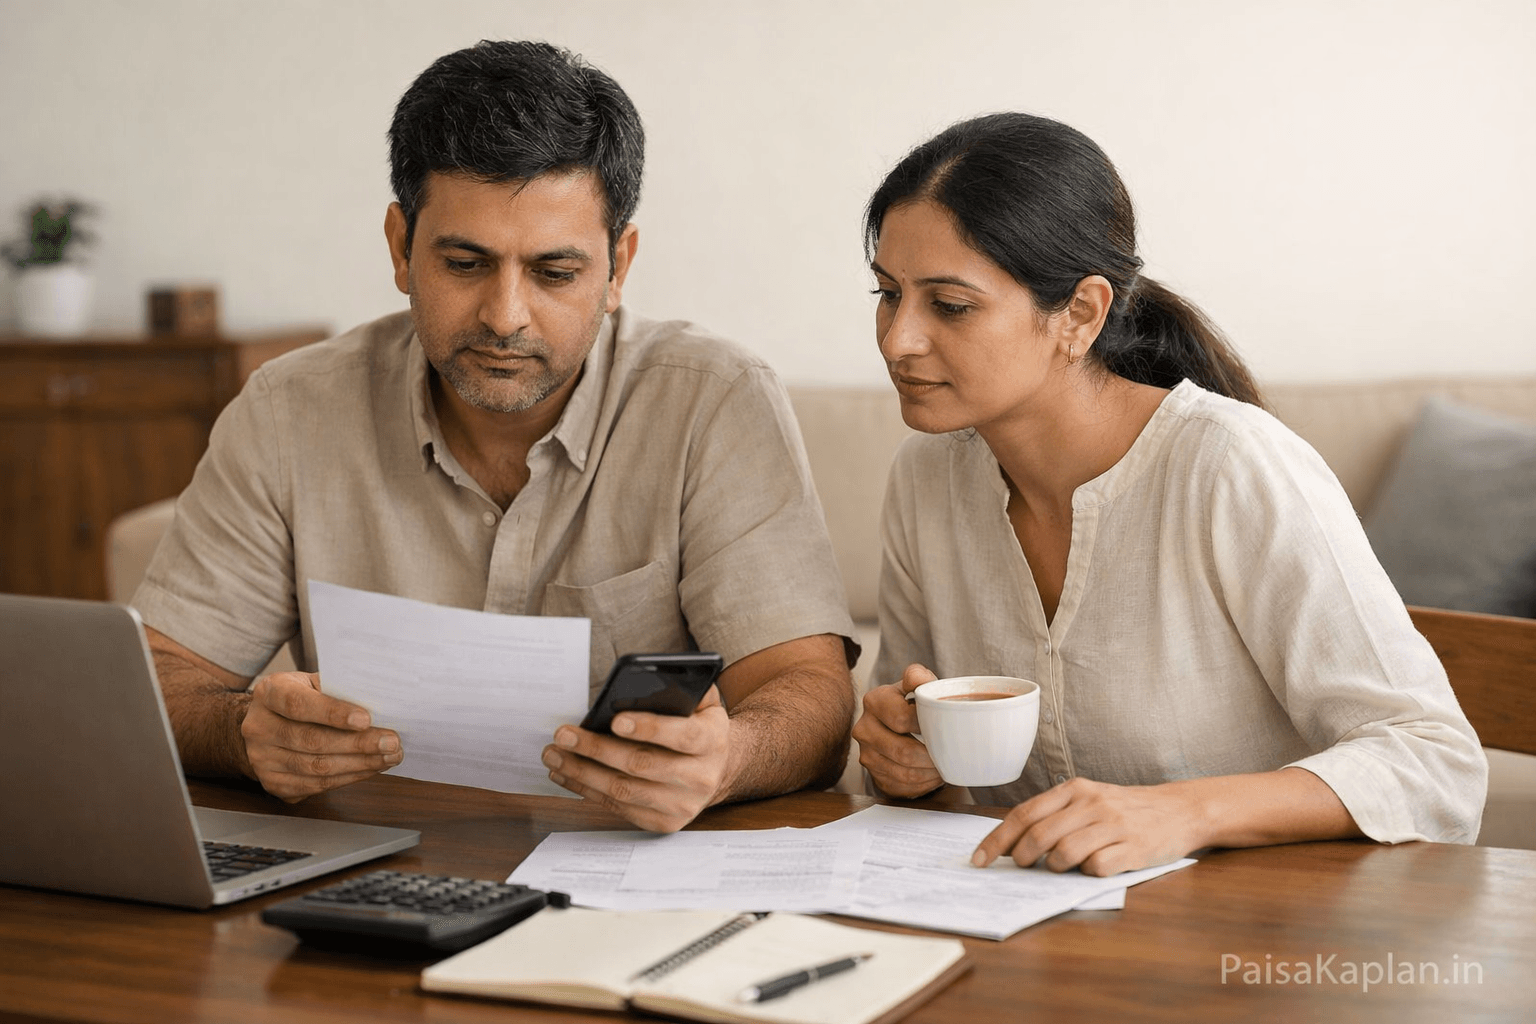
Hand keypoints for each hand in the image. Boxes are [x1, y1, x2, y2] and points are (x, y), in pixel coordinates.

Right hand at [240, 672, 402, 801]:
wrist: (269, 724)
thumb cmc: (302, 698)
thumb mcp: (313, 683)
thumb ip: (338, 690)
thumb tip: (380, 704)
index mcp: (269, 693)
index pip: (298, 704)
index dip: (333, 713)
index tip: (366, 719)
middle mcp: (258, 727)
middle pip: (312, 740)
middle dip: (358, 744)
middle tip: (392, 743)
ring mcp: (261, 759)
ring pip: (316, 767)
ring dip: (359, 764)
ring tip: (389, 757)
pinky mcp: (272, 783)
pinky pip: (315, 786)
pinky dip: (348, 778)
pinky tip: (370, 769)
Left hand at [542, 686, 730, 832]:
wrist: (717, 769)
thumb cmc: (697, 726)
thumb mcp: (701, 702)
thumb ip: (680, 688)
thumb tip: (640, 680)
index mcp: (712, 740)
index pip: (682, 735)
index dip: (649, 728)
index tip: (615, 720)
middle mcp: (701, 777)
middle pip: (642, 765)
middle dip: (597, 748)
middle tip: (563, 734)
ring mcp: (682, 805)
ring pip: (624, 791)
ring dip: (582, 772)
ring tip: (554, 755)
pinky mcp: (663, 823)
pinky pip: (618, 808)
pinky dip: (587, 790)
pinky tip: (566, 774)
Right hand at [852, 663, 943, 797]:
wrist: (898, 727)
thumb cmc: (913, 704)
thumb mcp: (917, 686)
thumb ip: (919, 677)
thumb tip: (919, 678)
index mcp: (874, 700)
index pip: (901, 718)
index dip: (929, 726)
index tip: (946, 727)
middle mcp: (864, 728)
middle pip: (902, 751)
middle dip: (932, 756)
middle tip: (951, 755)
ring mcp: (866, 754)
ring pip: (903, 772)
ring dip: (929, 773)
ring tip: (945, 766)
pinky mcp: (874, 776)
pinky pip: (901, 786)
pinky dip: (922, 785)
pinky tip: (933, 776)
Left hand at [972, 777, 1201, 875]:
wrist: (1180, 809)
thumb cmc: (1124, 809)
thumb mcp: (1088, 800)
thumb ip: (1055, 816)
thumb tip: (1012, 845)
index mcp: (1074, 790)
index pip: (1024, 814)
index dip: (997, 839)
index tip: (980, 859)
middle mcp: (1091, 803)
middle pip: (1039, 835)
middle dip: (1022, 857)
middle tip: (1022, 867)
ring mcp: (1113, 825)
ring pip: (1064, 853)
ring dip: (1055, 867)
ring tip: (1063, 866)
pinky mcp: (1134, 848)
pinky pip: (1096, 867)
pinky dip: (1088, 873)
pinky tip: (1095, 867)